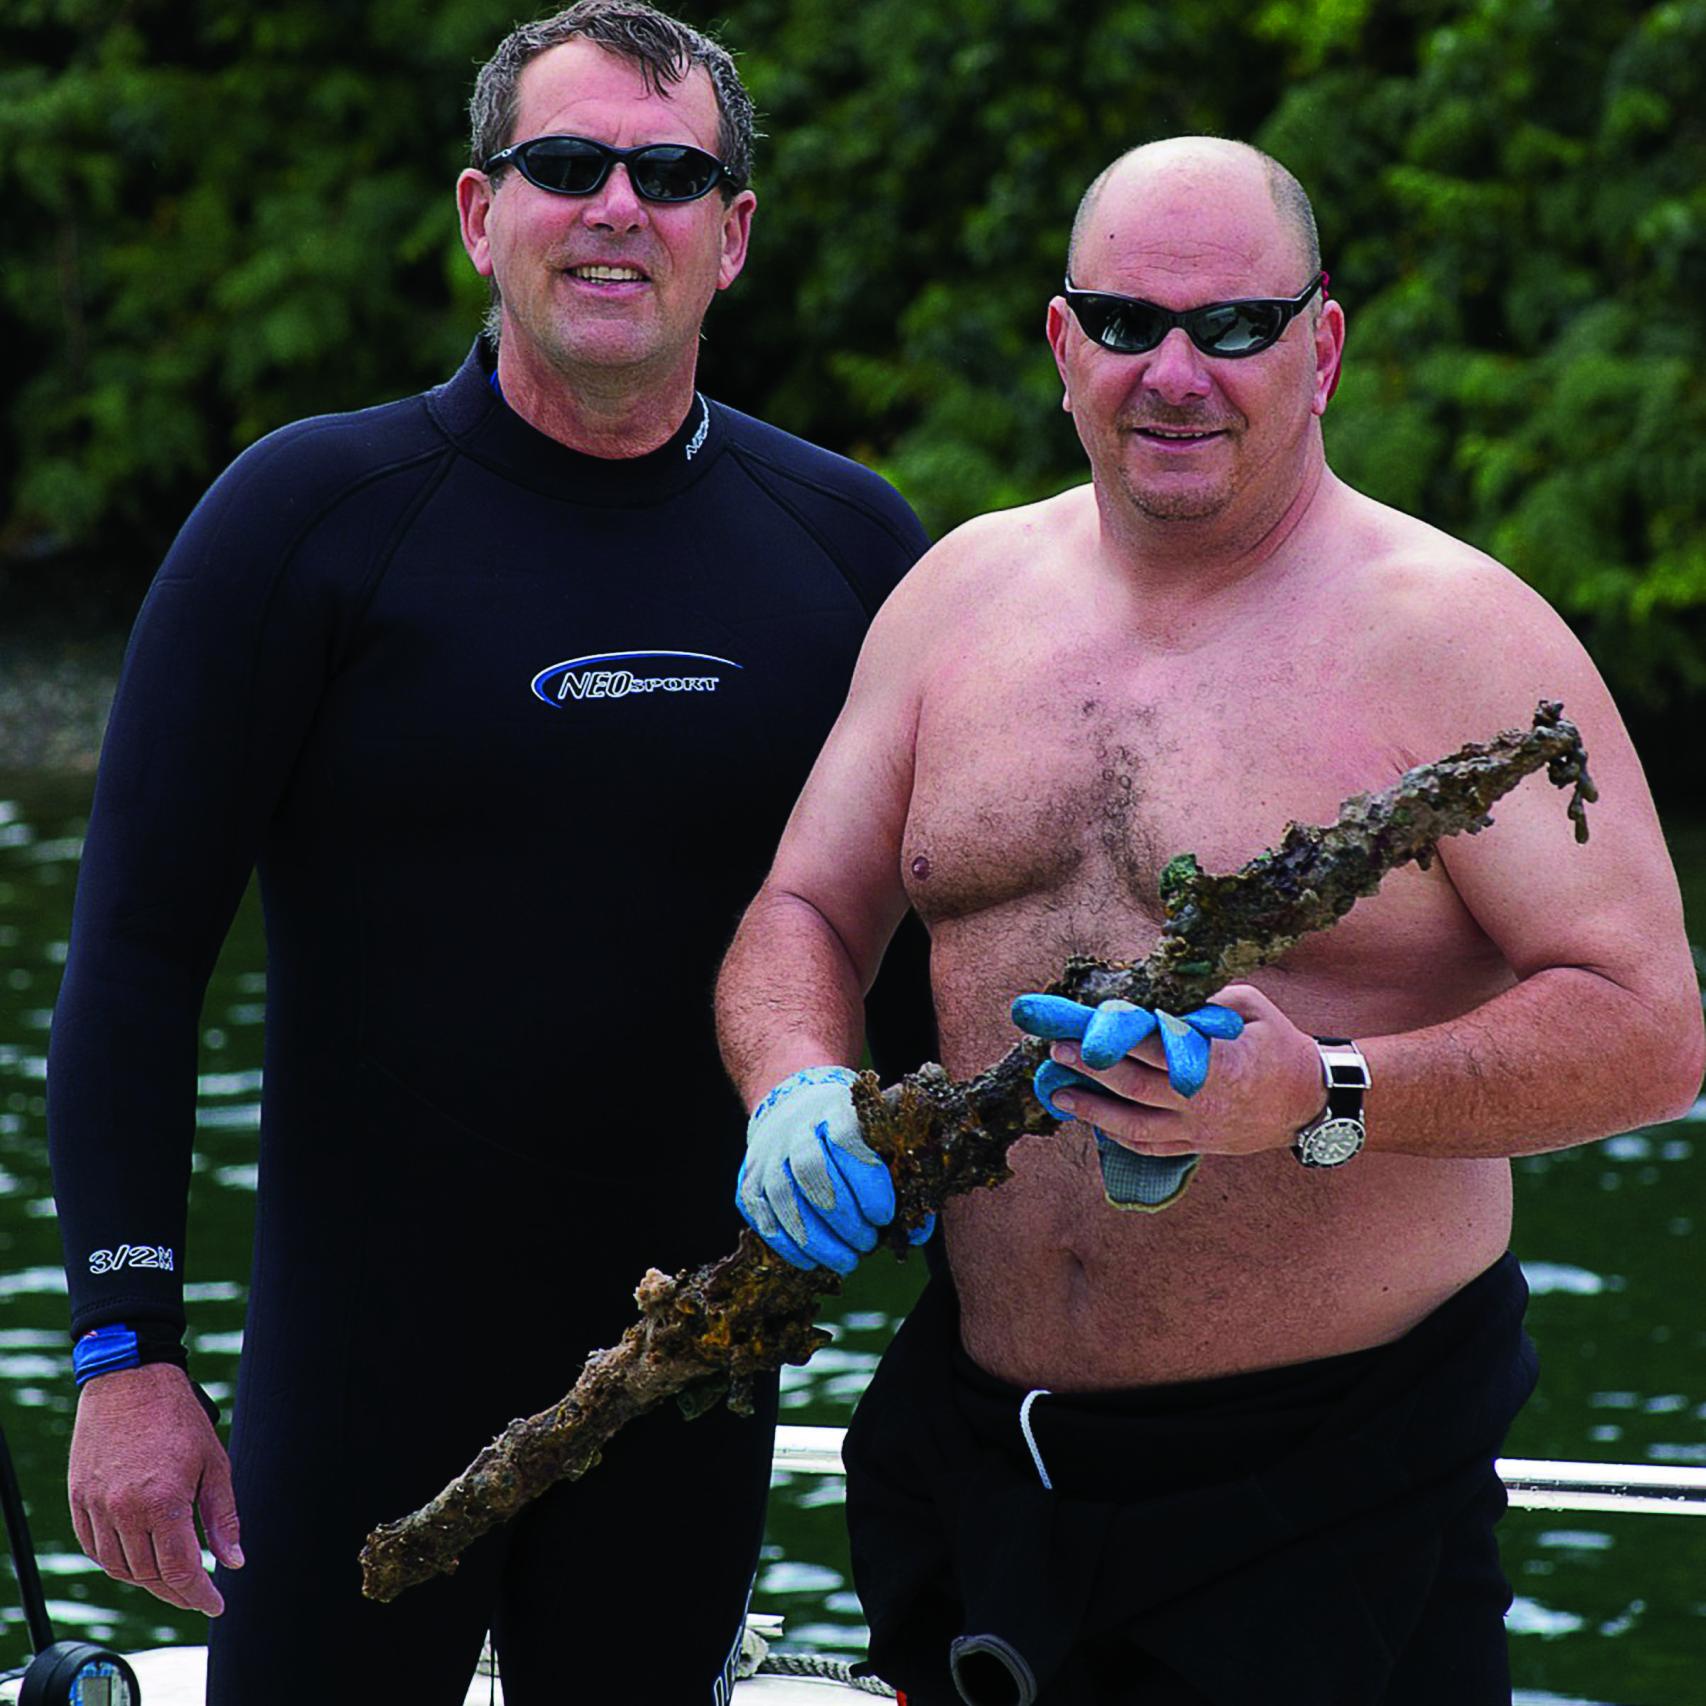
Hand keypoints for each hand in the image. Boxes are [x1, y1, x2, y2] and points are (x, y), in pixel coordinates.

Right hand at [69, 1361, 241, 1615]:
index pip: (179, 1570)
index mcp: (162, 1501)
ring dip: (146, 1579)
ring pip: (119, 1567)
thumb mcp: (214, 1463)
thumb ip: (223, 1517)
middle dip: (176, 1591)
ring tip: (171, 1576)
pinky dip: (116, 1560)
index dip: (199, 1594)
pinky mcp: (79, 1500)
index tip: (215, 1603)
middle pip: (149, 1575)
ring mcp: (96, 1506)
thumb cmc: (178, 1417)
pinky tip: (137, 1556)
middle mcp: (124, 1510)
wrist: (130, 1379)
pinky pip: (95, 1548)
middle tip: (197, 1592)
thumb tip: (234, 1561)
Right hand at [736, 1066, 933, 1272]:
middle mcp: (795, 1129)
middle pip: (813, 1172)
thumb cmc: (850, 1133)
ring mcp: (767, 1156)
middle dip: (844, 1218)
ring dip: (818, 1240)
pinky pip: (762, 1217)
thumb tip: (917, 1233)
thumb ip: (901, 1180)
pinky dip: (787, 1245)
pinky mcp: (748, 1181)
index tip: (885, 1216)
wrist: (793, 1109)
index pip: (847, 1140)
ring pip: (785, 1198)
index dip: (867, 1182)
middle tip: (868, 1243)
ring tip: (847, 1262)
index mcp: (835, 1111)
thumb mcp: (878, 1139)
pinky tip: (812, 1262)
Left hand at [1022, 985, 1322, 1161]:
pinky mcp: (1197, 1146)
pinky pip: (1149, 1147)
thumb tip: (1156, 994)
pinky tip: (1091, 1119)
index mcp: (1218, 1062)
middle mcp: (1203, 1100)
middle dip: (1091, 1068)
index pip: (1156, 1048)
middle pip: (1135, 1086)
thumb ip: (1203, 1001)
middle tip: (1057, 1049)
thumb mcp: (1249, 1008)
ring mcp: (1198, 1129)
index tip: (1084, 1021)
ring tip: (1058, 1091)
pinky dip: (1116, 1135)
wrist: (1311, 1102)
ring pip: (1134, 1125)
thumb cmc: (1278, 1045)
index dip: (1116, 1036)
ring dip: (1092, 1108)